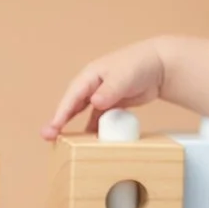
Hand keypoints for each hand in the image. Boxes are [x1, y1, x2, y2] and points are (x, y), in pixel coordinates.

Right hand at [40, 38, 166, 140]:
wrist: (160, 66)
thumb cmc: (139, 64)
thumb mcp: (123, 76)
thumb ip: (109, 90)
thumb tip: (95, 103)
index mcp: (90, 76)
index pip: (72, 96)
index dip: (62, 112)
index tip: (54, 127)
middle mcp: (92, 86)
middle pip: (72, 105)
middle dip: (60, 120)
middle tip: (48, 136)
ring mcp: (102, 96)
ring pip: (83, 113)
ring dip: (75, 127)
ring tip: (64, 142)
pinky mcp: (112, 104)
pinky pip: (99, 118)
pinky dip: (94, 128)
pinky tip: (90, 141)